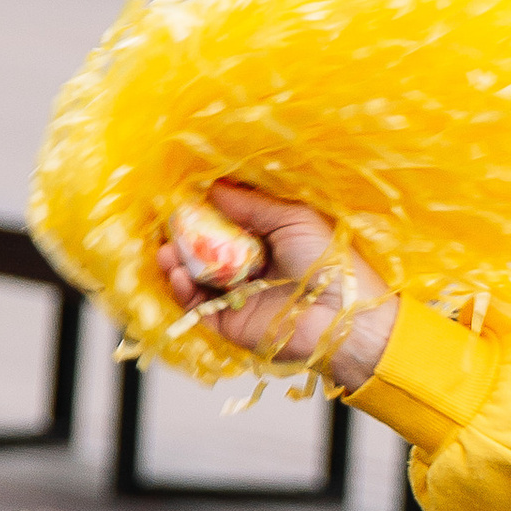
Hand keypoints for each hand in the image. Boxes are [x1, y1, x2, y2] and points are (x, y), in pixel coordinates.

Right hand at [153, 180, 398, 391]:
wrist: (345, 316)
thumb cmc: (331, 263)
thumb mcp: (292, 218)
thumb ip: (252, 205)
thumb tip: (214, 187)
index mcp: (267, 241)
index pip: (225, 223)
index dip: (203, 211)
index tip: (181, 197)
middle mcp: (250, 268)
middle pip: (204, 250)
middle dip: (182, 237)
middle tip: (166, 224)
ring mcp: (238, 296)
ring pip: (195, 278)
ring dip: (176, 263)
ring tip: (165, 250)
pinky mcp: (231, 323)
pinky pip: (197, 307)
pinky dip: (182, 291)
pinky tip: (178, 274)